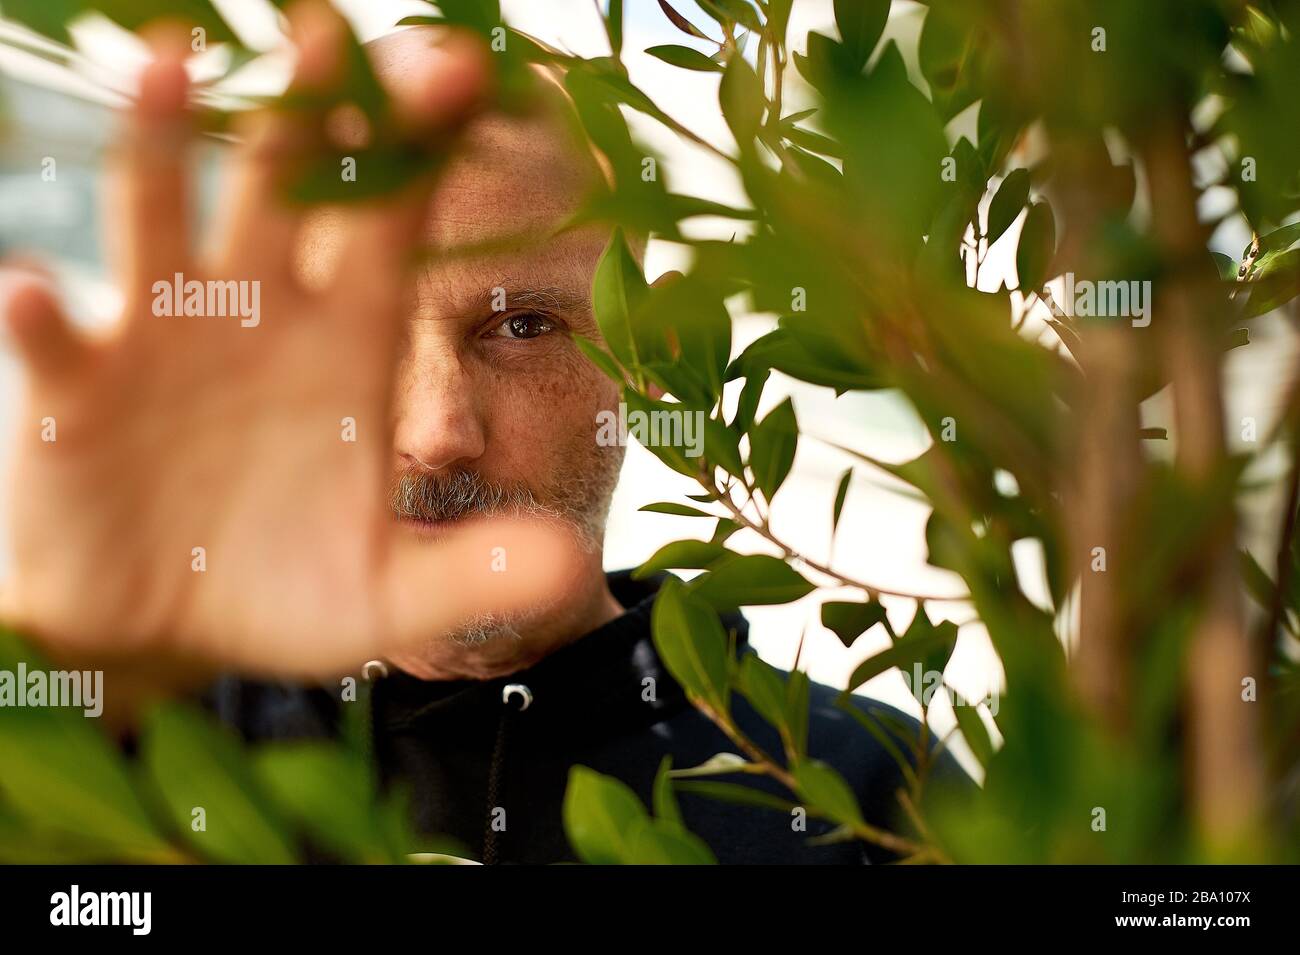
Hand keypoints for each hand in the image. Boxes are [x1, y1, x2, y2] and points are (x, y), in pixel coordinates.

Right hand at [0, 2, 575, 679]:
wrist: (173, 632)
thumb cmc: (288, 592)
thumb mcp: (393, 599)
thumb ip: (475, 575)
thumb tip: (573, 566)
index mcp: (349, 347)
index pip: (395, 230)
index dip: (424, 157)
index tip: (464, 74)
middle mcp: (260, 316)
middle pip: (288, 191)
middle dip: (310, 114)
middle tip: (333, 32)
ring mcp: (161, 341)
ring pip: (161, 220)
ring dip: (160, 145)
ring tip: (171, 64)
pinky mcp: (74, 391)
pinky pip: (57, 342)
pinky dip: (43, 318)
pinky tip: (40, 294)